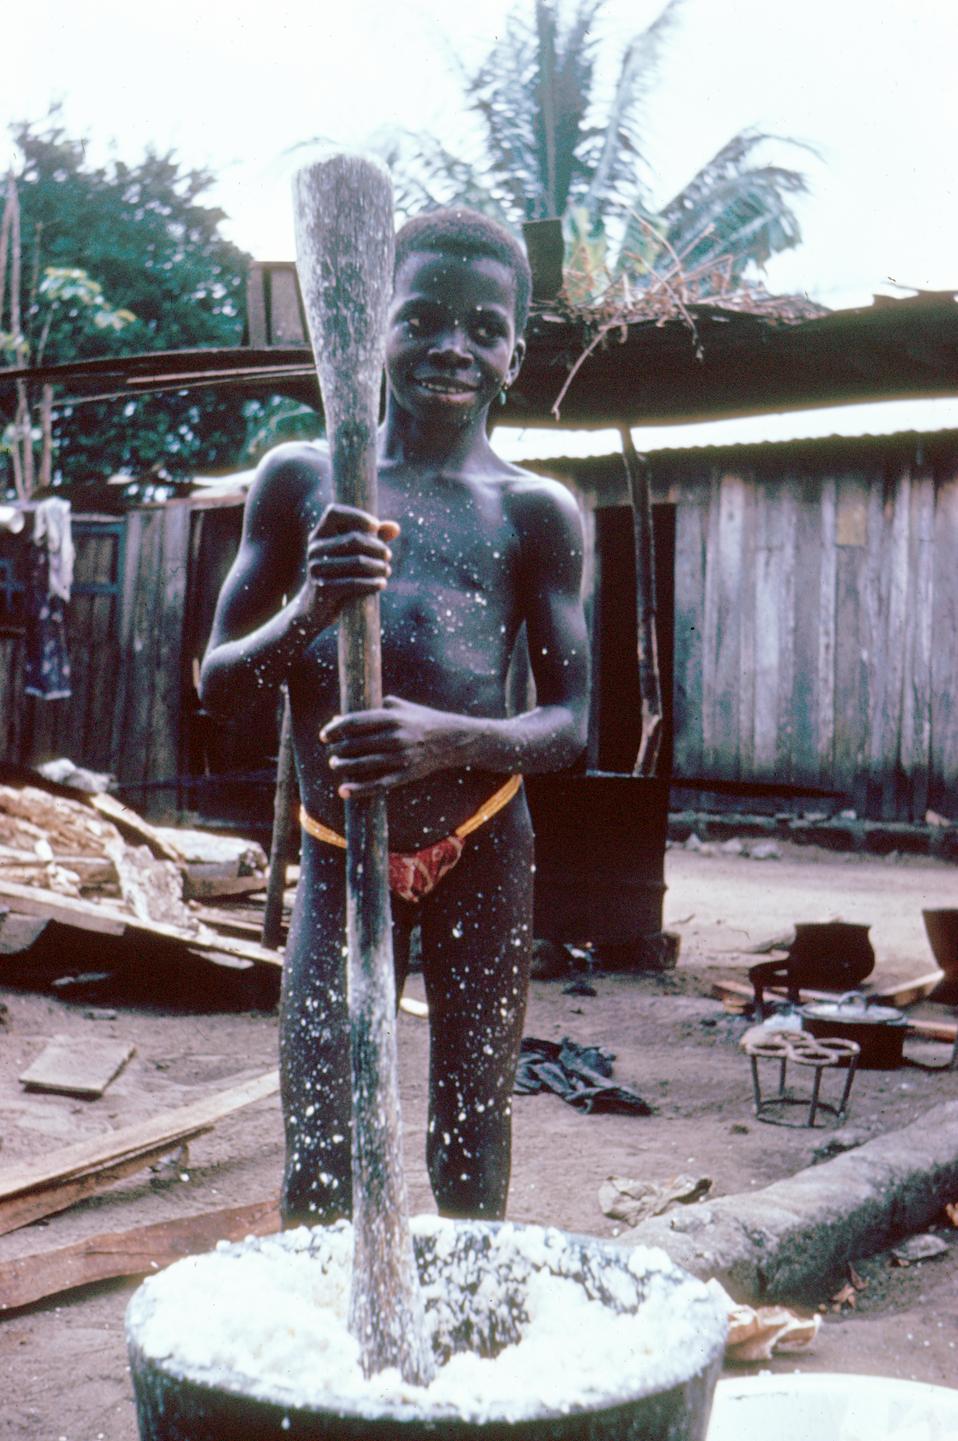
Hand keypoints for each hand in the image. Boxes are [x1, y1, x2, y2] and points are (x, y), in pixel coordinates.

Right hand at [298, 504, 399, 626]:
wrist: (316, 608)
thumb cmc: (338, 575)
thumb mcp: (353, 554)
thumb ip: (372, 538)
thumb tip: (395, 528)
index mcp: (319, 535)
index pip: (334, 512)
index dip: (357, 515)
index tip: (376, 526)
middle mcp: (315, 548)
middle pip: (353, 539)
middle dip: (377, 547)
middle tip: (388, 555)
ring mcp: (317, 569)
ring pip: (357, 562)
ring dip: (378, 566)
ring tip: (387, 570)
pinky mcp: (323, 589)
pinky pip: (354, 583)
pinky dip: (372, 583)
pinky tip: (382, 583)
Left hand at [320, 695, 469, 796]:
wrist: (450, 740)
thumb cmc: (420, 720)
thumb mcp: (400, 707)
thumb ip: (372, 709)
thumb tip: (340, 719)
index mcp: (392, 717)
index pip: (356, 722)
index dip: (336, 729)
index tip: (325, 735)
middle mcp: (395, 737)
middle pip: (356, 744)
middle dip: (337, 749)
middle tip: (329, 752)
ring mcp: (401, 757)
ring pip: (363, 765)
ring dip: (344, 766)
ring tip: (335, 765)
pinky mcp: (406, 774)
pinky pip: (378, 784)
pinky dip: (359, 789)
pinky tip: (344, 791)